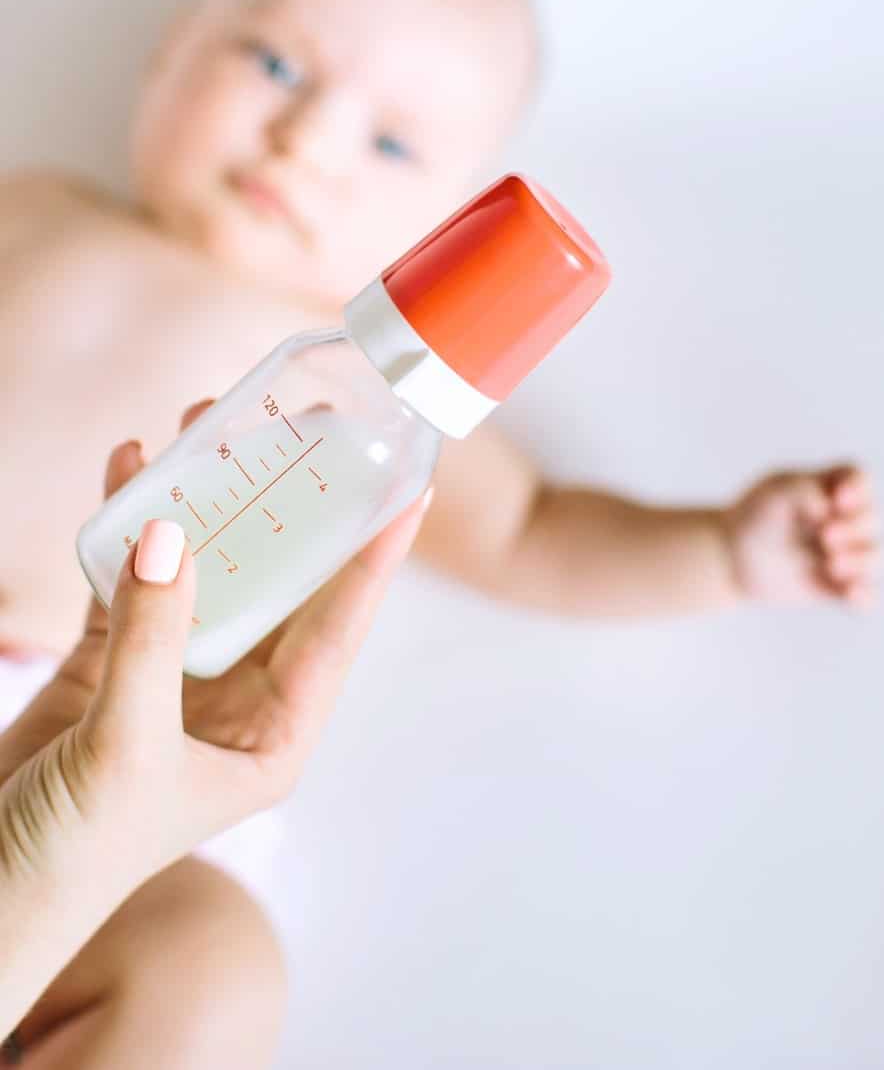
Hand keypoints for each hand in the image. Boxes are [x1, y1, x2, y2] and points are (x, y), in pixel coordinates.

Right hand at [0, 401, 431, 893]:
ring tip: (206, 422)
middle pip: (276, 581)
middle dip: (285, 504)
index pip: (337, 630)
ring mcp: (174, 672)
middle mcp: (237, 696)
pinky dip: (127, 524)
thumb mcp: (129, 747)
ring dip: (203, 500)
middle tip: (298, 425)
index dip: (374, 558)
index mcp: (272, 733)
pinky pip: (131, 575)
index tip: (412, 488)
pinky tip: (128, 465)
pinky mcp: (111, 660)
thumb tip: (170, 532)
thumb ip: (150, 637)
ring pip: (204, 566)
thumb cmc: (78, 854)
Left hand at [724, 464, 881, 608]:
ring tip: (831, 564)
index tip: (837, 500)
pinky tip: (850, 594)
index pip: (858, 479)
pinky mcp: (835, 587)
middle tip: (825, 535)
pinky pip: (865, 595)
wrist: (729, 557)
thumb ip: (804, 490)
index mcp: (829, 488)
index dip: (858, 489)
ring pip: (873, 557)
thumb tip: (829, 510)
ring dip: (861, 560)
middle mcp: (842, 520)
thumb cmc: (753, 516)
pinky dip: (864, 595)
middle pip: (870, 519)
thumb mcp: (774, 492)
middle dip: (855, 528)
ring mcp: (842, 553)